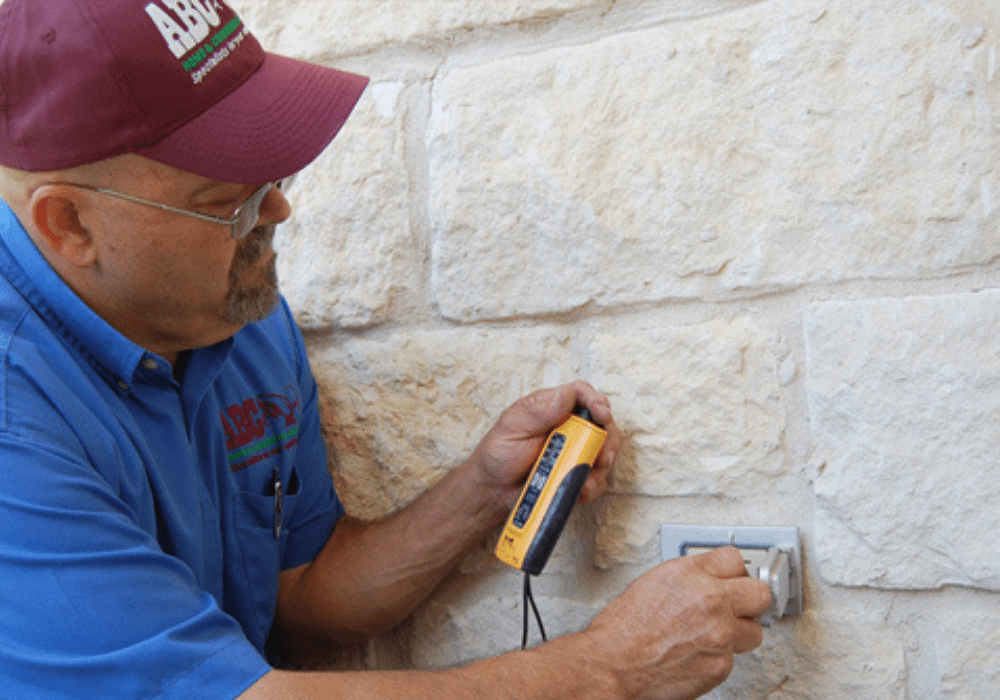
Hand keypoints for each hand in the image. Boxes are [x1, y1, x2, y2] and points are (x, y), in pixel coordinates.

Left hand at [470, 380, 621, 509]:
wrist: (494, 491)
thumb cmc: (499, 454)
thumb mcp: (512, 427)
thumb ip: (539, 411)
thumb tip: (567, 394)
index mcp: (553, 409)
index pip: (582, 394)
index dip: (597, 401)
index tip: (602, 415)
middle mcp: (569, 428)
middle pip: (602, 424)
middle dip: (607, 439)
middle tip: (601, 454)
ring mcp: (576, 452)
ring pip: (605, 453)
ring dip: (599, 466)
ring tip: (583, 476)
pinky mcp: (578, 475)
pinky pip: (597, 480)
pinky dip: (592, 486)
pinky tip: (578, 490)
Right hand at [585, 547, 771, 699]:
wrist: (614, 663)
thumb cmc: (623, 628)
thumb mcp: (654, 582)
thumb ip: (689, 578)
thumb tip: (708, 580)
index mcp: (690, 574)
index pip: (734, 559)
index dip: (732, 571)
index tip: (732, 579)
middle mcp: (711, 600)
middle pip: (760, 593)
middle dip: (749, 599)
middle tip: (738, 605)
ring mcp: (720, 634)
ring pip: (754, 630)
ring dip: (738, 632)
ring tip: (714, 634)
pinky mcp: (721, 665)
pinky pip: (734, 657)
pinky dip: (719, 657)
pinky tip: (698, 653)